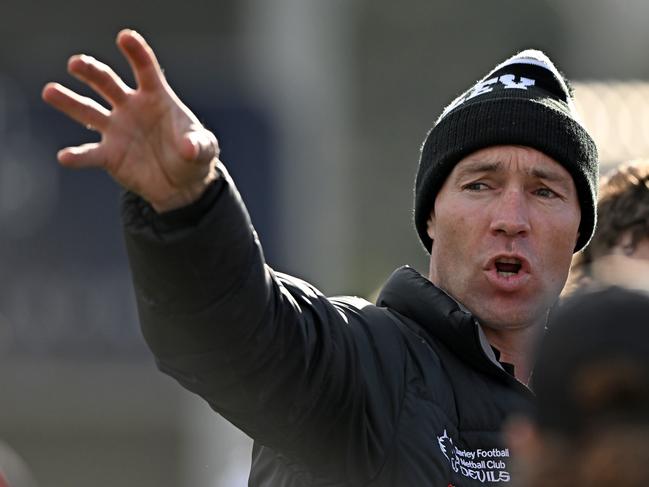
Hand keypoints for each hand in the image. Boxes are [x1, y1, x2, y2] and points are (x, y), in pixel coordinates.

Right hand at [42, 29, 218, 211]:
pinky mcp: (109, 155)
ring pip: (88, 111)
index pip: (145, 70)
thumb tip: (188, 148)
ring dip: (69, 101)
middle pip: (108, 83)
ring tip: (50, 91)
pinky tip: (66, 157)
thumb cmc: (192, 156)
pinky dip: (78, 156)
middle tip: (76, 63)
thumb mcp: (204, 149)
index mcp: (156, 97)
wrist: (182, 184)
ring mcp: (117, 130)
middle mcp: (131, 108)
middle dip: (92, 72)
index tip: (125, 37)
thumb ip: (198, 145)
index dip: (136, 53)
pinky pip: (90, 154)